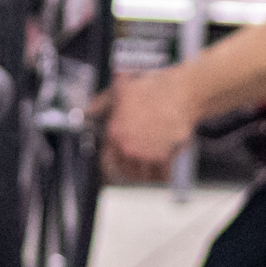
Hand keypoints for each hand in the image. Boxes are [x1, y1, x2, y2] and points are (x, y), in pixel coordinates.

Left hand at [92, 68, 201, 183]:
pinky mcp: (163, 159)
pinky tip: (166, 163)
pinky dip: (164, 174)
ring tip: (155, 159)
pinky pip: (161, 177)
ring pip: (143, 176)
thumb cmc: (151, 89)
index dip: (114, 164)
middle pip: (126, 172)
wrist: (179, 94)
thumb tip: (86, 111)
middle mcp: (126, 148)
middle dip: (133, 167)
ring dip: (148, 172)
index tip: (122, 164)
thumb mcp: (120, 91)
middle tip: (143, 158)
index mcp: (114, 134)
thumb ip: (101, 104)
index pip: (106, 163)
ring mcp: (144, 155)